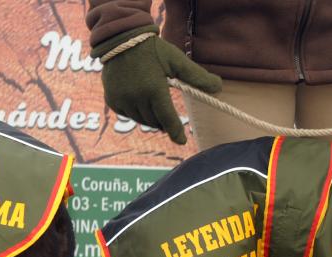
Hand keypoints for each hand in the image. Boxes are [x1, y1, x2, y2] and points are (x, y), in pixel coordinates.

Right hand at [100, 35, 221, 143]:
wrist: (120, 39)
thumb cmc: (153, 50)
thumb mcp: (177, 60)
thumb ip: (198, 76)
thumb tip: (219, 87)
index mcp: (154, 89)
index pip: (167, 119)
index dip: (175, 132)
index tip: (181, 141)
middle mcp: (136, 97)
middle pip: (156, 122)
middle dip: (164, 121)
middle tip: (169, 117)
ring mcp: (122, 99)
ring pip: (142, 120)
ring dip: (151, 118)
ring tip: (155, 106)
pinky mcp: (112, 100)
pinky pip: (128, 115)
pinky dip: (136, 113)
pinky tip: (139, 101)